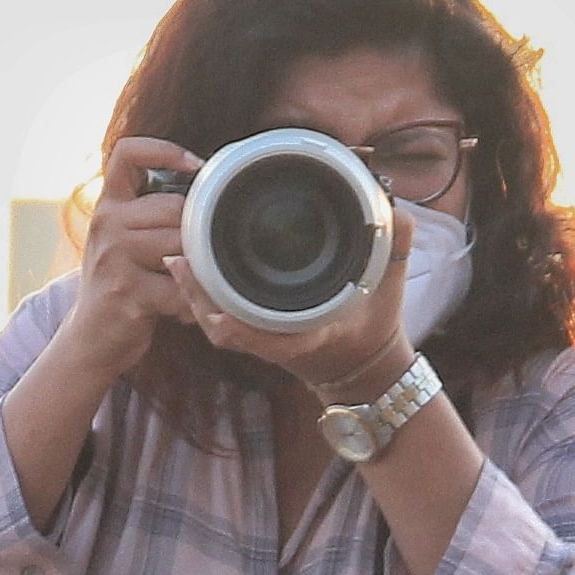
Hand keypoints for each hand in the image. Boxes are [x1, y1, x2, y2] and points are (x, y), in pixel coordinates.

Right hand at [57, 136, 205, 380]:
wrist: (91, 338)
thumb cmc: (120, 284)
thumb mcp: (124, 239)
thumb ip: (151, 211)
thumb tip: (205, 188)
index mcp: (108, 205)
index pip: (128, 153)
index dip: (164, 150)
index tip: (194, 166)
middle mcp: (106, 224)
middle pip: (174, 207)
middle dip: (195, 234)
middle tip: (195, 260)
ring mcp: (113, 257)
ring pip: (181, 245)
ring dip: (196, 270)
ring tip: (189, 286)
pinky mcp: (126, 291)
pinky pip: (180, 286)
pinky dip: (190, 303)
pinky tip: (183, 311)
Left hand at [193, 204, 415, 402]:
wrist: (362, 361)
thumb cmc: (376, 323)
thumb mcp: (392, 287)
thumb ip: (396, 249)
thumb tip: (397, 213)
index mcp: (316, 335)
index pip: (280, 341)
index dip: (249, 332)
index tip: (222, 321)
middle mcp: (285, 341)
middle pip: (234, 332)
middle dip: (206, 301)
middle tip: (182, 265)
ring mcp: (269, 340)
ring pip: (223, 328)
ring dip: (198, 298)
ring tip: (177, 263)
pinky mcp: (259, 335)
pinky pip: (224, 323)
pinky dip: (203, 300)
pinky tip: (186, 271)